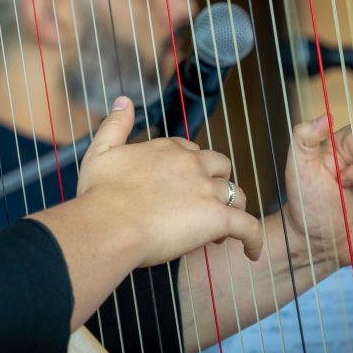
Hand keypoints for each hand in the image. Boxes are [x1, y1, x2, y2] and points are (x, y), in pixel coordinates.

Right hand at [77, 96, 262, 266]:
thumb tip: (124, 100)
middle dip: (216, 182)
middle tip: (203, 205)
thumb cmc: (99, 195)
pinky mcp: (216, 218)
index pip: (190, 151)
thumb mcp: (101, 151)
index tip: (181, 187)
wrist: (106, 226)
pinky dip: (253, 239)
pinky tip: (251, 252)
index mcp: (167, 150)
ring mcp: (205, 190)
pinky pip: (247, 227)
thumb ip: (115, 124)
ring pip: (235, 194)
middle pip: (219, 166)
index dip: (189, 168)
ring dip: (232, 208)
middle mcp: (190, 164)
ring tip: (220, 230)